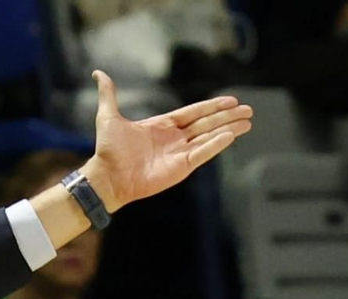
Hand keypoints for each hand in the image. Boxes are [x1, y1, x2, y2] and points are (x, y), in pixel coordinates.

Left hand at [82, 70, 252, 211]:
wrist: (107, 176)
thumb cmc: (107, 150)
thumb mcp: (109, 117)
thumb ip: (109, 94)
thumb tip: (99, 73)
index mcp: (162, 126)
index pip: (193, 113)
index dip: (212, 106)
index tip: (231, 99)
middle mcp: (173, 139)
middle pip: (206, 124)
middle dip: (227, 116)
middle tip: (248, 110)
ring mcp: (179, 154)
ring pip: (209, 137)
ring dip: (229, 129)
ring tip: (248, 122)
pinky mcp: (181, 167)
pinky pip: (203, 153)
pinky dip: (216, 144)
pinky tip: (231, 135)